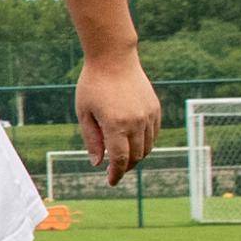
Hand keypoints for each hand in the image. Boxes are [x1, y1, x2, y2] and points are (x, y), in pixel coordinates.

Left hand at [76, 48, 159, 182]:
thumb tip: (98, 163)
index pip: (119, 159)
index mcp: (116, 125)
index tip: (110, 182)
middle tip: (114, 170)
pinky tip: (133, 143)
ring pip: (147, 147)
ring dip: (136, 156)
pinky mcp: (156, 109)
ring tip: (122, 157)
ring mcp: (149, 116)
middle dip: (125, 167)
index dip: (116, 174)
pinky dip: (145, 143)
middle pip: (136, 156)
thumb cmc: (93, 85)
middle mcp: (136, 122)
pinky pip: (153, 134)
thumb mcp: (84, 113)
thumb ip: (92, 139)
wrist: (114, 59)